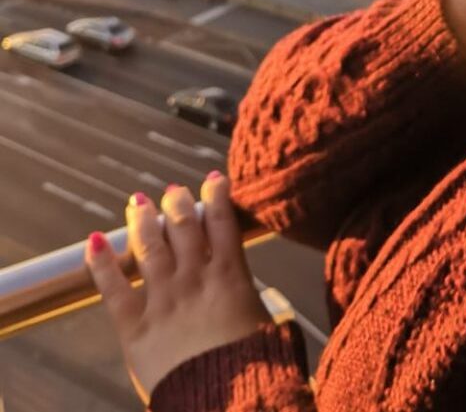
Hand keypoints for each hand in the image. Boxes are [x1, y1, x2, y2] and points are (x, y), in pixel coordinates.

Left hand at [86, 174, 268, 401]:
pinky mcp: (136, 329)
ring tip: (138, 202)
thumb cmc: (254, 368)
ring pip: (150, 248)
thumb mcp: (267, 324)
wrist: (227, 402)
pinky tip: (95, 240)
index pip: (222, 222)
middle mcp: (195, 280)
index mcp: (230, 276)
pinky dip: (102, 263)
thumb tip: (262, 300)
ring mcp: (164, 301)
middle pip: (183, 227)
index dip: (217, 196)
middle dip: (176, 203)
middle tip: (172, 190)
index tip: (215, 180)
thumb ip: (257, 304)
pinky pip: (114, 290)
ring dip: (143, 221)